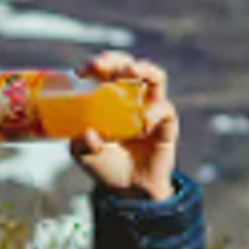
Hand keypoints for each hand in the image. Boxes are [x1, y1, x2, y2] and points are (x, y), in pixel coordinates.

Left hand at [69, 50, 177, 201]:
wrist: (130, 189)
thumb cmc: (106, 165)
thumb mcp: (85, 156)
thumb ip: (82, 144)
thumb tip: (87, 132)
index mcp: (110, 98)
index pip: (105, 72)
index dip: (96, 66)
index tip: (83, 71)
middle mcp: (132, 98)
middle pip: (129, 66)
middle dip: (117, 60)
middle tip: (103, 64)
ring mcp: (151, 108)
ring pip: (156, 77)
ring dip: (145, 69)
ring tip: (132, 72)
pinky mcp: (167, 123)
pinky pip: (165, 109)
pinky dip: (154, 112)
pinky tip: (143, 125)